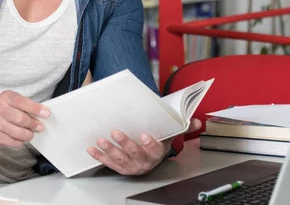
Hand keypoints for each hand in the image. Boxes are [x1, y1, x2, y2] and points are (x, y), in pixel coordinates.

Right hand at [0, 90, 49, 146]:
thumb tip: (42, 113)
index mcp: (5, 98)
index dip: (36, 108)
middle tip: (40, 126)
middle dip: (34, 124)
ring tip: (31, 133)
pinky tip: (21, 137)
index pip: (22, 102)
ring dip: (28, 134)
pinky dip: (20, 141)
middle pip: (21, 119)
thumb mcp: (11, 99)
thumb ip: (25, 104)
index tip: (46, 113)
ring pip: (18, 133)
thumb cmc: (1, 108)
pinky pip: (13, 142)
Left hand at [86, 118, 202, 175]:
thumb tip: (197, 121)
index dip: (150, 144)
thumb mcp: (171, 134)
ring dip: (109, 150)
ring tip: (101, 141)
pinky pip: (109, 163)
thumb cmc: (159, 141)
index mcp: (157, 153)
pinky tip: (92, 149)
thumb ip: (184, 126)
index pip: (156, 149)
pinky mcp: (120, 167)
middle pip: (135, 154)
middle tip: (116, 132)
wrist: (150, 156)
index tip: (144, 135)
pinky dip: (99, 156)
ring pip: (120, 159)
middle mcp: (145, 162)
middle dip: (125, 143)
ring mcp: (131, 166)